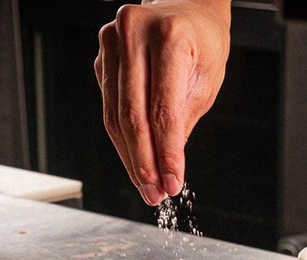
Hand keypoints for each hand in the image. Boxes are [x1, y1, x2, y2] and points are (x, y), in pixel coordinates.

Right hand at [94, 0, 230, 204]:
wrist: (186, 8)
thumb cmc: (201, 42)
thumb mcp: (206, 80)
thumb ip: (182, 122)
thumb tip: (165, 170)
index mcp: (169, 37)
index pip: (162, 109)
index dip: (166, 153)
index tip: (172, 183)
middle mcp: (133, 34)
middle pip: (132, 116)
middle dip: (144, 163)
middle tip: (155, 193)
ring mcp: (111, 43)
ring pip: (115, 117)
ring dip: (130, 158)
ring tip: (146, 186)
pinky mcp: (100, 58)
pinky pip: (109, 108)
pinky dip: (123, 139)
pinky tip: (136, 159)